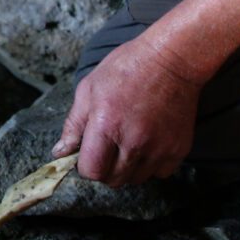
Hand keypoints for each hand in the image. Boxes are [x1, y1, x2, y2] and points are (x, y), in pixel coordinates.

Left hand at [52, 35, 202, 186]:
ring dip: (128, 168)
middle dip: (105, 169)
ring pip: (136, 179)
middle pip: (113, 180)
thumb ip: (74, 124)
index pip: (91, 171)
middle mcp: (134, 141)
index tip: (88, 154)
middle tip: (107, 148)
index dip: (86, 166)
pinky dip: (152, 165)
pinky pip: (160, 173)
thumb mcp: (89, 88)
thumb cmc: (127, 68)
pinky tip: (148, 144)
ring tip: (128, 143)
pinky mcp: (179, 149)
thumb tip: (61, 152)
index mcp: (106, 125)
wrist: (172, 59)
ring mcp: (159, 147)